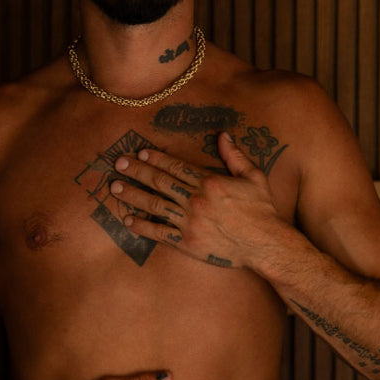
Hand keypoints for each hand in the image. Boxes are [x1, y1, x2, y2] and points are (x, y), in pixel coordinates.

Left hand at [109, 132, 286, 269]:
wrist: (264, 244)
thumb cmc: (262, 210)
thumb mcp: (254, 176)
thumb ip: (235, 155)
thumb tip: (223, 135)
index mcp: (209, 181)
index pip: (175, 166)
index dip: (156, 158)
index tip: (140, 152)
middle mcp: (195, 200)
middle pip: (159, 181)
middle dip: (136, 171)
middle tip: (118, 164)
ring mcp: (189, 222)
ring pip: (154, 204)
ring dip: (132, 195)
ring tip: (114, 188)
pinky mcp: (187, 243)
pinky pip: (159, 233)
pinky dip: (142, 226)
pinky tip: (128, 220)